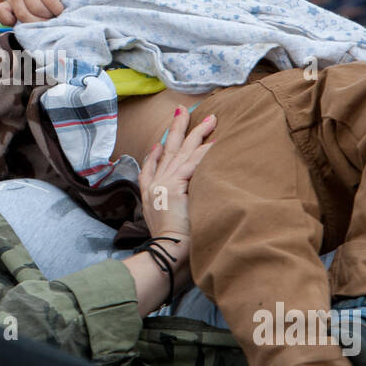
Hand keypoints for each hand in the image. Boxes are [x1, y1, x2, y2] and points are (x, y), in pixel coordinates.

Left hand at [0, 0, 66, 24]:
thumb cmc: (42, 10)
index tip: (17, 24)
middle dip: (38, 23)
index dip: (7, 20)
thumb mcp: (30, 19)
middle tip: (47, 24)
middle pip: (23, 15)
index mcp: (9, 6)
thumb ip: (25, 27)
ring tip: (54, 17)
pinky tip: (60, 11)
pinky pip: (49, 1)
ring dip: (49, 16)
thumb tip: (30, 39)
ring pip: (37, 9)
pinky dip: (56, 9)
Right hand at [137, 108, 215, 291]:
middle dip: (176, 128)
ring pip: (182, 152)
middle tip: (184, 110)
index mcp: (150, 194)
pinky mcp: (174, 187)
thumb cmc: (173, 246)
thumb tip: (182, 197)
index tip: (163, 138)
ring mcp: (163, 184)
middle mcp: (154, 185)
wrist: (168, 255)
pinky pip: (193, 164)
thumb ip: (172, 206)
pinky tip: (215, 142)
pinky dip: (205, 152)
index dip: (158, 149)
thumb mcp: (167, 223)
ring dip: (197, 133)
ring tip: (211, 119)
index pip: (153, 165)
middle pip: (168, 150)